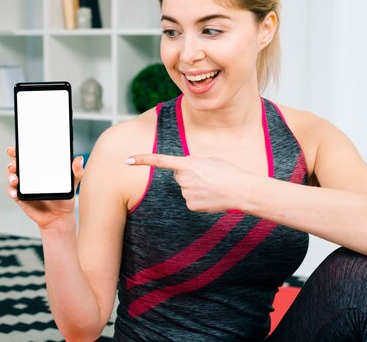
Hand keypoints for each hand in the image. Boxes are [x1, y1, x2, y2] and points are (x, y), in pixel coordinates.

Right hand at [6, 147, 84, 229]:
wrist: (59, 216)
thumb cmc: (63, 198)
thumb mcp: (72, 183)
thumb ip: (77, 171)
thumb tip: (79, 159)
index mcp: (39, 168)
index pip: (29, 154)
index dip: (22, 148)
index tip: (19, 145)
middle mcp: (29, 174)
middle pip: (17, 162)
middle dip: (13, 159)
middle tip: (14, 162)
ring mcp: (23, 185)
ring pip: (11, 175)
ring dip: (10, 175)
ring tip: (15, 178)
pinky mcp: (20, 196)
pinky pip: (11, 192)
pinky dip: (11, 191)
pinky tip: (15, 193)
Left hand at [126, 153, 251, 212]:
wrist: (240, 190)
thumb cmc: (227, 172)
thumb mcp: (208, 160)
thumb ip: (192, 163)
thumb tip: (182, 171)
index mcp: (186, 163)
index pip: (159, 160)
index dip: (142, 160)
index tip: (126, 160)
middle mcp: (182, 179)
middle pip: (179, 176)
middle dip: (189, 175)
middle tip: (207, 176)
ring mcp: (185, 194)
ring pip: (186, 189)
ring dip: (196, 187)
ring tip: (213, 186)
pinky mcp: (191, 206)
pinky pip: (191, 200)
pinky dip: (200, 198)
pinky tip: (212, 197)